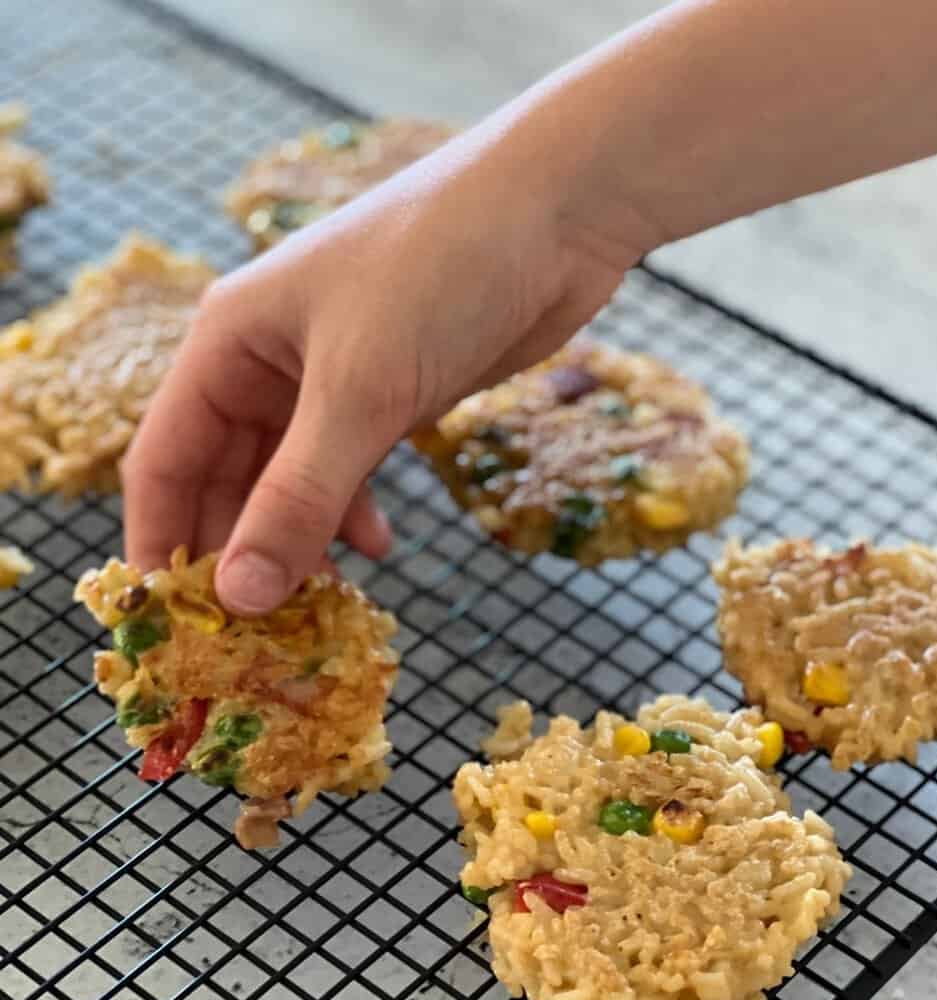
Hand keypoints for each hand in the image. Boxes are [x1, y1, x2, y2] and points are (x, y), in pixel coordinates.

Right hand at [123, 117, 649, 613]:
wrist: (557, 211)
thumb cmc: (440, 273)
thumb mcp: (361, 393)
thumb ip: (298, 499)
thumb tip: (239, 597)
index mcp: (229, 343)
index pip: (165, 459)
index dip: (162, 542)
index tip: (173, 623)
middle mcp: (267, 362)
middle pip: (226, 479)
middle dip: (241, 554)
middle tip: (260, 635)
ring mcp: (330, 378)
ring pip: (290, 482)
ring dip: (303, 542)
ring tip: (325, 603)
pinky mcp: (389, 392)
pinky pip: (348, 470)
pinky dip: (355, 512)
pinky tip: (380, 545)